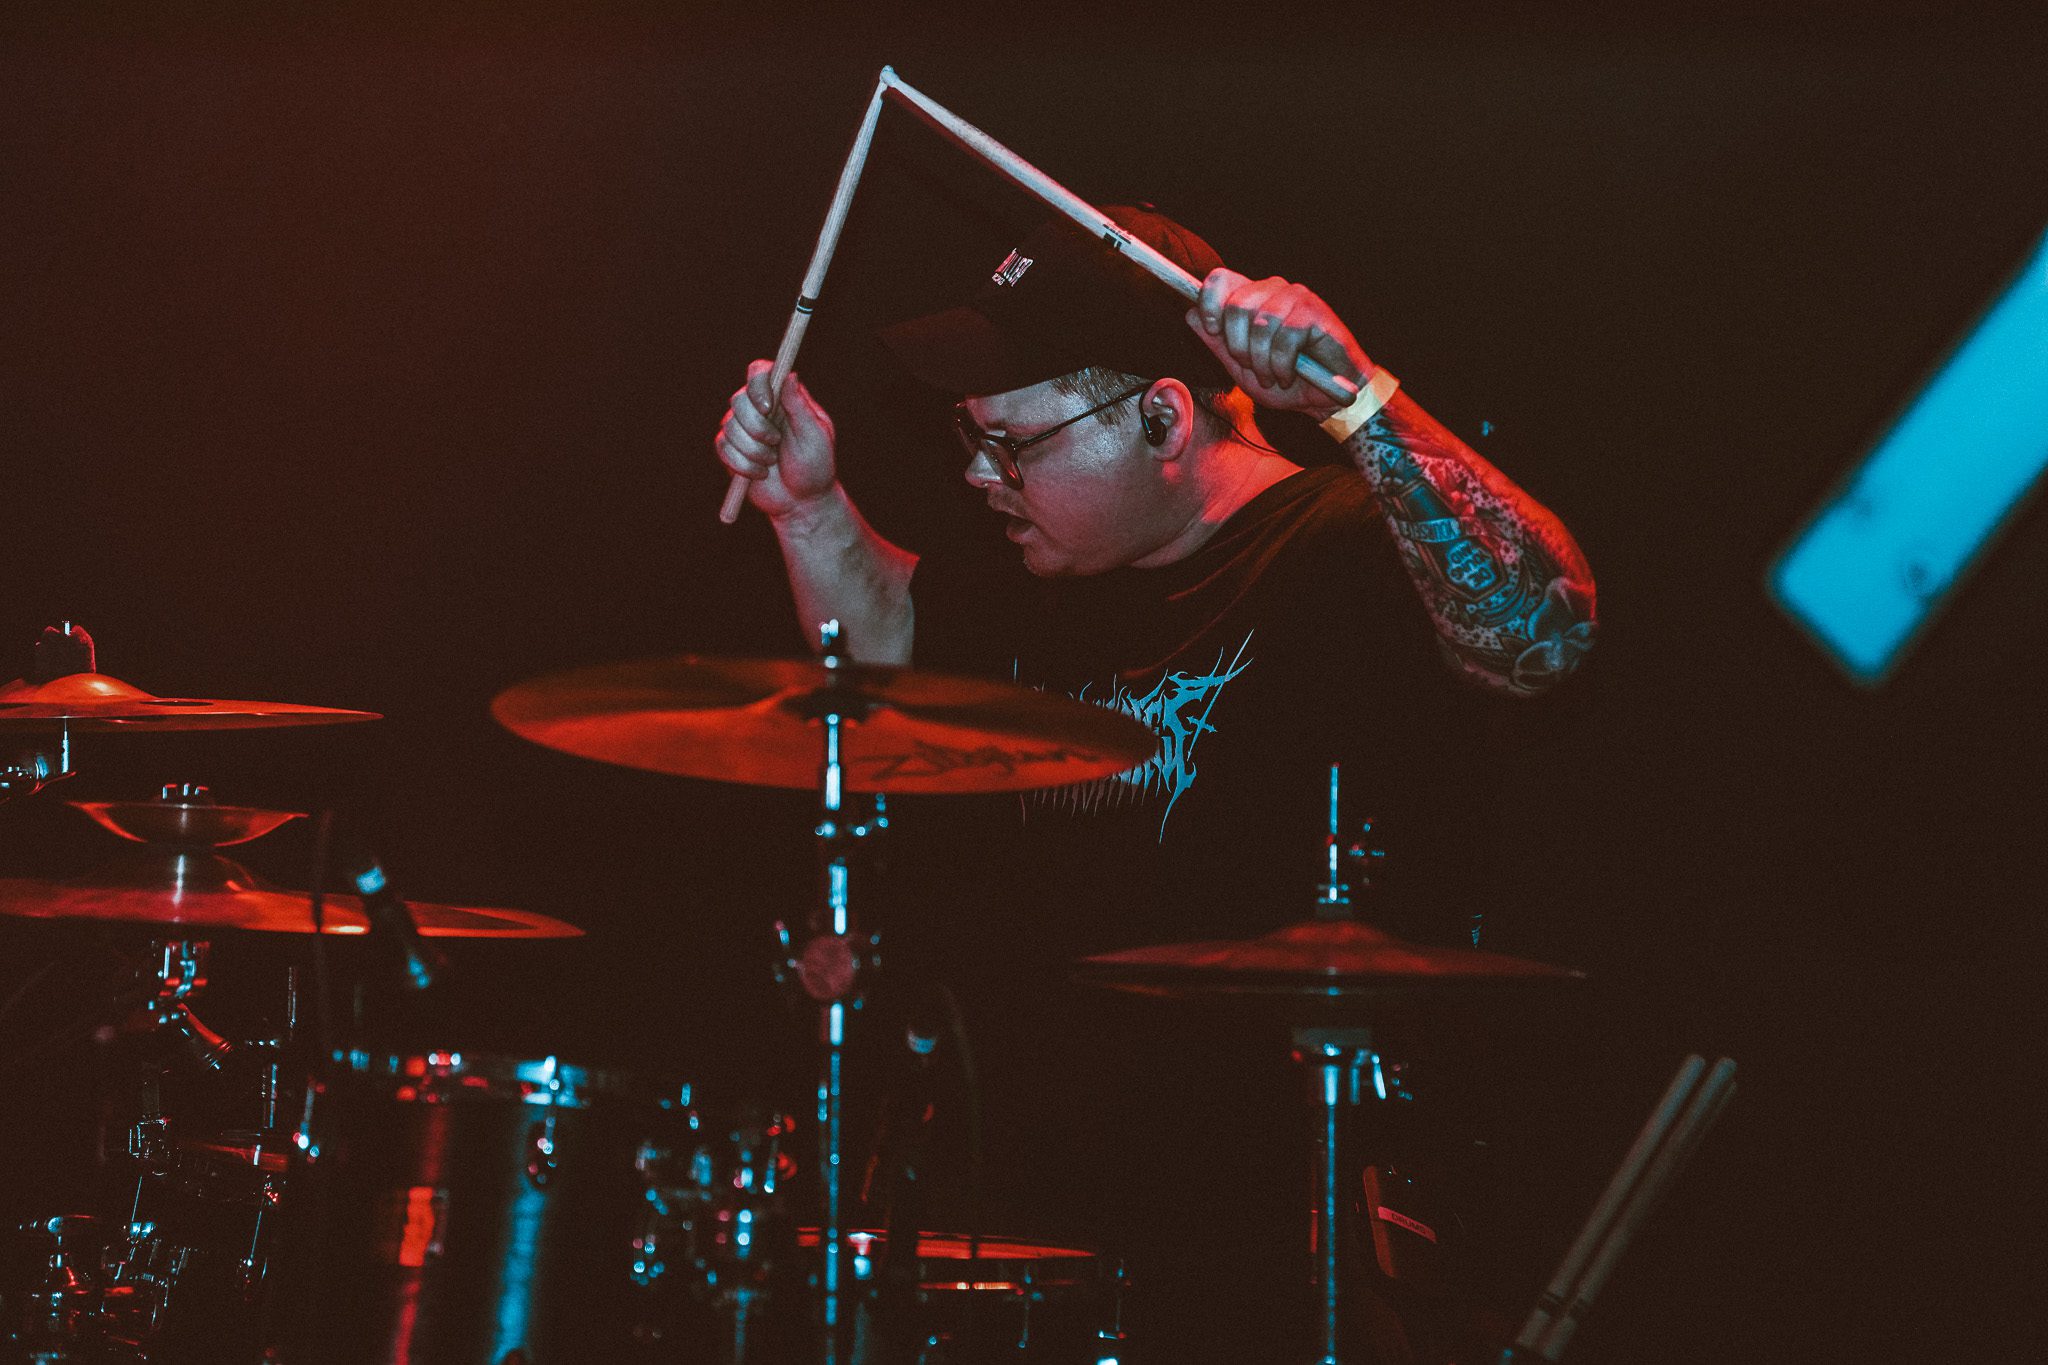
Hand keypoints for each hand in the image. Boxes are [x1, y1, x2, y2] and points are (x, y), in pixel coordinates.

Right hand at [716, 361, 838, 519]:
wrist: (802, 501)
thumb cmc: (815, 466)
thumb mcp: (814, 436)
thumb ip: (799, 405)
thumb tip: (790, 374)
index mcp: (782, 398)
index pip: (759, 373)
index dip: (757, 384)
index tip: (767, 406)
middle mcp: (759, 409)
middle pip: (739, 399)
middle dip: (756, 425)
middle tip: (776, 442)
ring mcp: (743, 429)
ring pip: (729, 426)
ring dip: (753, 450)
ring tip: (772, 462)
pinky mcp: (731, 450)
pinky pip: (722, 448)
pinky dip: (742, 464)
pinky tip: (760, 474)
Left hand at [1187, 269, 1371, 417]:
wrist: (1328, 399)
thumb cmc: (1287, 381)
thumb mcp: (1242, 369)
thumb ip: (1217, 343)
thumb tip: (1189, 314)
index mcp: (1252, 298)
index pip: (1220, 280)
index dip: (1208, 303)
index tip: (1213, 330)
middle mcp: (1273, 290)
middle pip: (1235, 305)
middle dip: (1238, 347)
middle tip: (1252, 367)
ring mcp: (1295, 298)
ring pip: (1259, 324)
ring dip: (1261, 361)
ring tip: (1272, 376)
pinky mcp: (1314, 311)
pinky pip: (1285, 336)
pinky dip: (1281, 364)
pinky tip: (1289, 374)